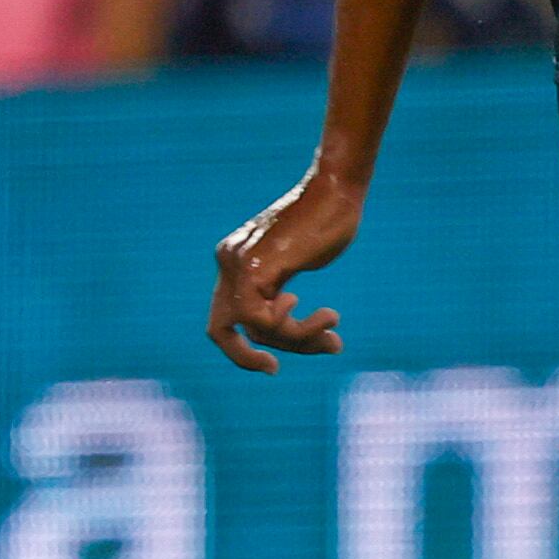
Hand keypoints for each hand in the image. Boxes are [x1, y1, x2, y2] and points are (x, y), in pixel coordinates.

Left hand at [209, 164, 366, 373]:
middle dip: (246, 357)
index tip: (276, 359)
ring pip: (254, 328)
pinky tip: (327, 316)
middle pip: (222, 329)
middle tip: (274, 370)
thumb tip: (299, 329)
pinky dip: (298, 329)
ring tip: (333, 333)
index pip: (232, 314)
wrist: (337, 188)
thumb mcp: (301, 260)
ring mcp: (238, 265)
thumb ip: (285, 290)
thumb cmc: (331, 219)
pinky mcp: (256, 269)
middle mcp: (228, 263)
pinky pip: (263, 320)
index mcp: (234, 260)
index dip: (247, 342)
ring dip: (297, 340)